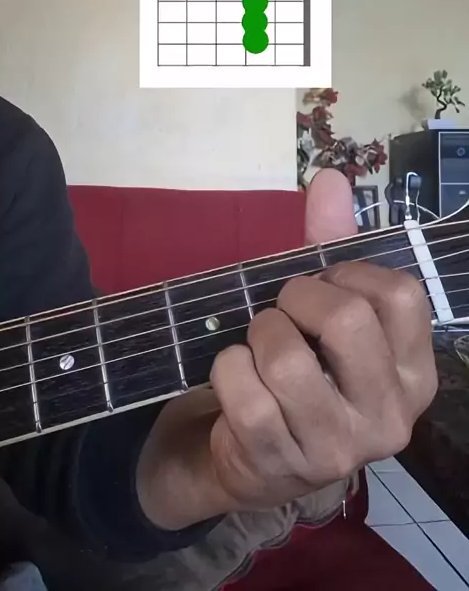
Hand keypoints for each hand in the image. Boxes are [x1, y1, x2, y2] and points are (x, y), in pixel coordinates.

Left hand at [137, 170, 436, 529]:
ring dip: (257, 334)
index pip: (402, 295)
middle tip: (283, 310)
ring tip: (258, 347)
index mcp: (414, 375)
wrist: (253, 451)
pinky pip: (242, 390)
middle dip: (297, 299)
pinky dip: (227, 367)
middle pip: (347, 320)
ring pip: (286, 358)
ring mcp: (336, 449)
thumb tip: (329, 177)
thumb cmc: (303, 368)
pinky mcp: (279, 464)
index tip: (323, 283)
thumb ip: (333, 243)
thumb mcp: (325, 309)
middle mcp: (391, 418)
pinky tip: (236, 377)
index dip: (349, 272)